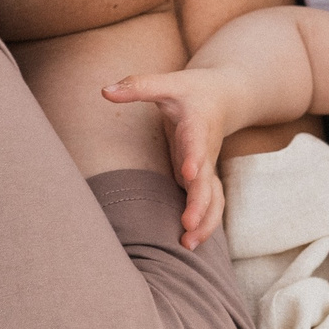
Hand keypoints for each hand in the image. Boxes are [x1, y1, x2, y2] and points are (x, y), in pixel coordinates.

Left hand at [101, 68, 243, 246]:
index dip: (194, 158)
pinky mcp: (204, 179)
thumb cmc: (190, 91)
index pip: (197, 143)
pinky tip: (189, 244)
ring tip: (188, 246)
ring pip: (214, 199)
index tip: (189, 173)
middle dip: (199, 204)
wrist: (225, 98)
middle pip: (207, 181)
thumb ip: (137, 86)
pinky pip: (210, 205)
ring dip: (205, 222)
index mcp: (198, 125)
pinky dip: (204, 224)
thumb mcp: (166, 83)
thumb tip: (104, 91)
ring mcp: (207, 168)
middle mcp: (206, 152)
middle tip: (187, 225)